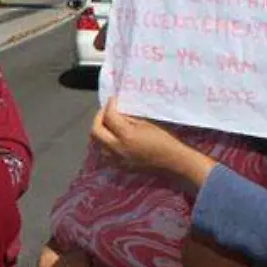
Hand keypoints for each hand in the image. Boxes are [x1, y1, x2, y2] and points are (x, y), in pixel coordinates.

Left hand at [91, 98, 214, 188]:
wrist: (171, 162)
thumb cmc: (162, 140)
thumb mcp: (145, 124)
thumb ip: (127, 119)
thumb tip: (116, 113)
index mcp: (126, 136)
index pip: (109, 117)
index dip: (109, 105)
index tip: (113, 99)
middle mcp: (117, 149)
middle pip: (95, 131)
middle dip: (98, 117)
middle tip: (106, 110)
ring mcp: (116, 160)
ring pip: (97, 143)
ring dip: (100, 131)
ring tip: (108, 123)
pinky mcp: (119, 166)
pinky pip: (104, 152)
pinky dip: (105, 142)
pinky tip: (113, 137)